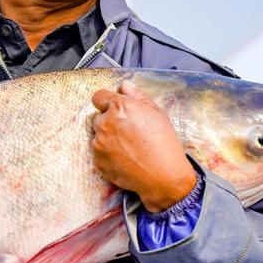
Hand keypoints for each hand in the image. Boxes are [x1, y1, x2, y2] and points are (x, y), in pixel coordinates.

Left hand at [91, 79, 197, 213]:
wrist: (164, 177)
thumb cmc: (164, 144)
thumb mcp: (157, 113)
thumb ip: (137, 96)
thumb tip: (124, 86)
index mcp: (120, 107)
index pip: (99, 96)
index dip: (108, 102)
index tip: (115, 109)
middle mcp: (105, 123)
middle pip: (99, 117)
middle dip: (110, 122)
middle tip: (129, 132)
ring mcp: (99, 144)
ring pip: (99, 136)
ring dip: (109, 139)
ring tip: (130, 148)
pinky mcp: (98, 161)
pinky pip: (99, 153)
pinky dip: (109, 155)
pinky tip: (126, 159)